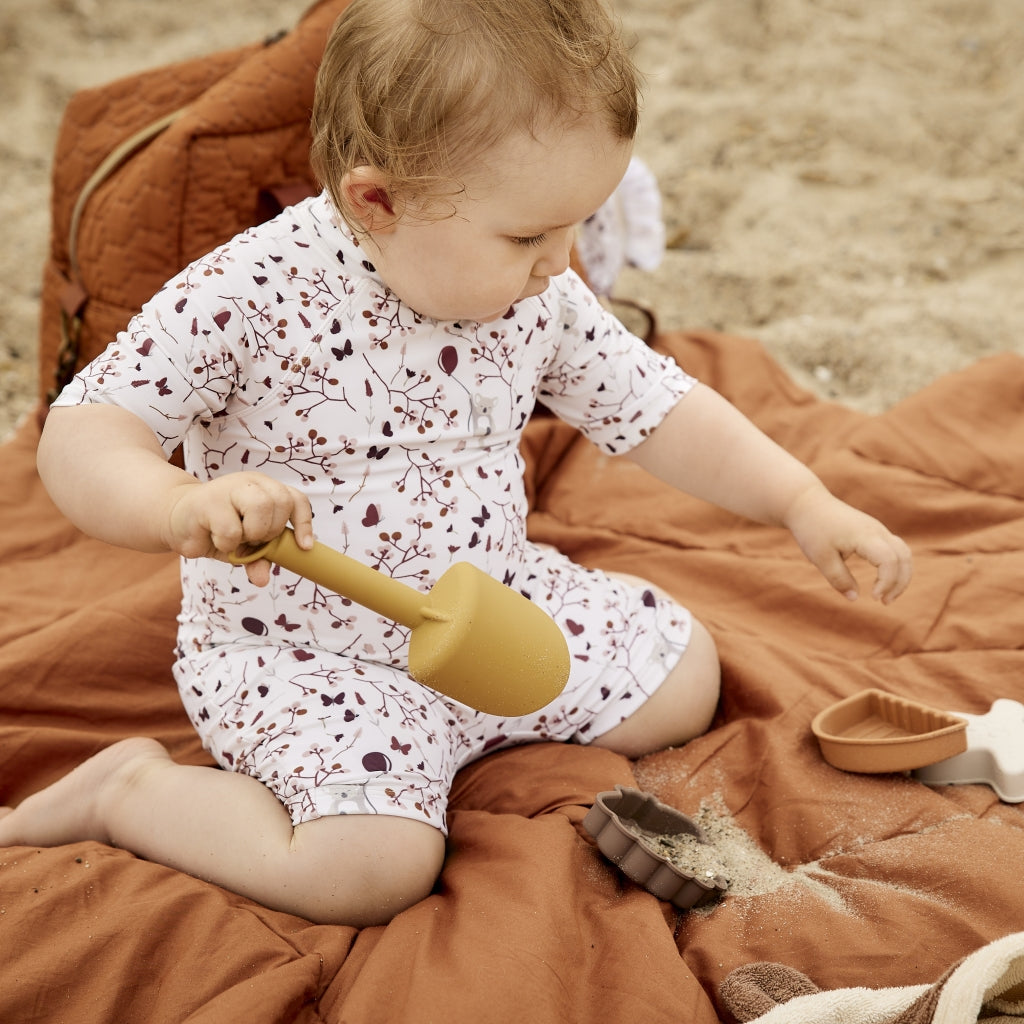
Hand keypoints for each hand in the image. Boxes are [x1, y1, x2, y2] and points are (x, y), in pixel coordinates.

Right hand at [162, 472, 313, 585]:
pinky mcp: (208, 500)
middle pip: (281, 502)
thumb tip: (262, 579)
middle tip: (251, 540)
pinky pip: (231, 530)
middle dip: (270, 531)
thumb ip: (257, 560)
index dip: (303, 523)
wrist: (175, 519)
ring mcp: (229, 487)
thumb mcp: (242, 546)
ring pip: (260, 508)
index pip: (296, 499)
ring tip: (232, 537)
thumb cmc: (215, 530)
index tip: (304, 547)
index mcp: (265, 489)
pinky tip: (211, 537)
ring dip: (249, 534)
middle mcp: (250, 483)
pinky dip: (225, 543)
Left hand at [782, 484, 911, 603]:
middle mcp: (877, 530)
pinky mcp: (874, 531)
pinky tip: (882, 582)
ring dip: (900, 575)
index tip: (873, 597)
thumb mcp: (821, 558)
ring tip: (885, 596)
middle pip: (904, 556)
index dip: (887, 582)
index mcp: (865, 536)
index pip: (889, 561)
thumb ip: (839, 579)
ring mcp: (878, 529)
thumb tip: (854, 598)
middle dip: (900, 582)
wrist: (807, 504)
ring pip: (903, 552)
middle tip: (884, 602)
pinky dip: (895, 566)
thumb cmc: (812, 529)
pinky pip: (895, 549)